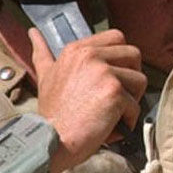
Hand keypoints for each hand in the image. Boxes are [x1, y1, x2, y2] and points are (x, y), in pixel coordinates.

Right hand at [29, 28, 146, 172]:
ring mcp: (104, 73)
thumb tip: (33, 32)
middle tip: (117, 96)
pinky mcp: (114, 92)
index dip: (122, 59)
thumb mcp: (45, 76)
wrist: (50, 140)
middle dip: (132, 78)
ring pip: (140, 80)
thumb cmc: (51, 113)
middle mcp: (91, 56)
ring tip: (111, 114)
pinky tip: (109, 128)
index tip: (113, 78)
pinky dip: (127, 121)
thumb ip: (42, 52)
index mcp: (77, 49)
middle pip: (134, 55)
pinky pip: (136, 105)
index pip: (116, 37)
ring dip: (131, 101)